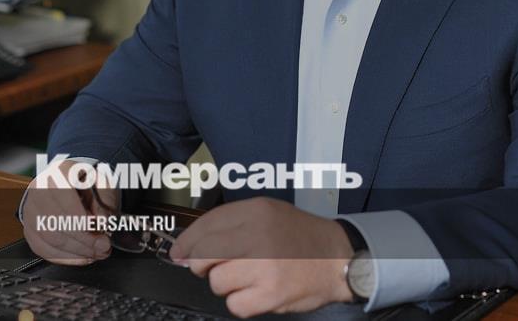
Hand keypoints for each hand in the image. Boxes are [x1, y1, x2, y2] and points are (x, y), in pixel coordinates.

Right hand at [21, 159, 117, 265]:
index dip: (82, 221)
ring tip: (96, 253)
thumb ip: (105, 200)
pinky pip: (42, 249)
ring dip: (76, 252)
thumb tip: (103, 222)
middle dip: (84, 241)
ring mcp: (30, 210)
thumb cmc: (87, 183)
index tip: (101, 234)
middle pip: (57, 222)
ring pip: (50, 238)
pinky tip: (81, 257)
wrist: (68, 183)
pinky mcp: (29, 228)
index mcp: (59, 173)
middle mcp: (39, 189)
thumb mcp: (103, 183)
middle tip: (103, 248)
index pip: (65, 200)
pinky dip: (64, 257)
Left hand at [169, 197, 355, 316]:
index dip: (186, 242)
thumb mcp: (268, 213)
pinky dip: (243, 302)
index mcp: (256, 211)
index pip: (206, 225)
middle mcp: (258, 235)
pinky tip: (258, 291)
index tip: (178, 253)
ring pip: (217, 283)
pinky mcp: (271, 294)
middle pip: (204, 256)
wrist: (338, 258)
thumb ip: (229, 225)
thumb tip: (185, 250)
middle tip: (219, 267)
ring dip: (228, 285)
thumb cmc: (301, 237)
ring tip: (249, 277)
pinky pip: (235, 305)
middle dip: (203, 266)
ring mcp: (265, 266)